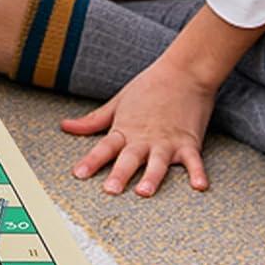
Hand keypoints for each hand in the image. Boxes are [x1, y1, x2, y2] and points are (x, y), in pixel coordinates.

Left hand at [61, 58, 213, 195]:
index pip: (104, 147)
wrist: (182, 72)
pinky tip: (199, 186)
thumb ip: (93, 120)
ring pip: (158, 162)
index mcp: (125, 129)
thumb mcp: (117, 103)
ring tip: (145, 192)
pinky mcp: (189, 142)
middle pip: (129, 158)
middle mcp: (144, 138)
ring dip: (152, 177)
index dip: (91, 161)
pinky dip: (198, 173)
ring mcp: (167, 141)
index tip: (78, 175)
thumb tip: (65, 126)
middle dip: (119, 174)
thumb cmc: (148, 87)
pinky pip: (193, 161)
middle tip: (110, 190)